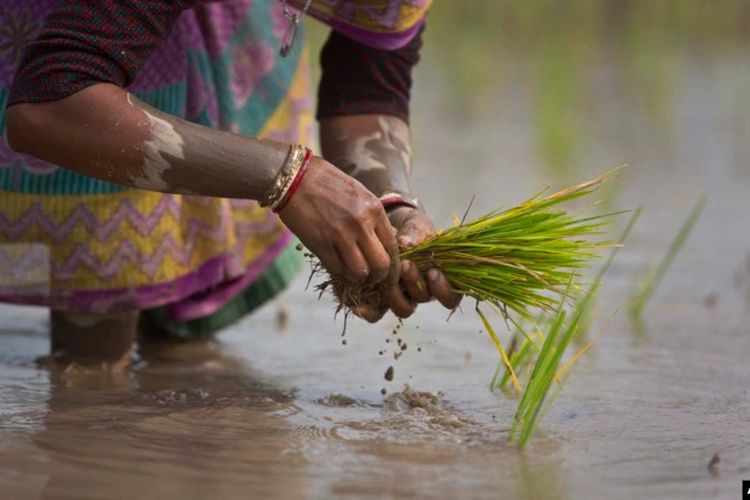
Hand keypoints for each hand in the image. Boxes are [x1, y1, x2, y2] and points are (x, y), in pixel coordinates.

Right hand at [278, 156, 398, 285]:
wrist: (294, 177)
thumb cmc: (326, 182)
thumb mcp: (358, 194)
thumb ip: (371, 217)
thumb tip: (380, 243)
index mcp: (374, 209)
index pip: (393, 246)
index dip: (391, 263)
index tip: (386, 270)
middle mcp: (361, 224)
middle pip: (380, 265)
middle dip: (378, 275)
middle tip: (371, 276)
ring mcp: (340, 236)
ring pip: (359, 272)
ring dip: (355, 274)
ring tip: (350, 268)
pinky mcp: (320, 244)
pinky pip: (336, 268)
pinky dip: (336, 268)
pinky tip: (333, 259)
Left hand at [353, 206, 461, 321]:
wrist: (391, 230)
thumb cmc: (412, 231)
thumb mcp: (418, 228)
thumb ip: (416, 235)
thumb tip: (406, 244)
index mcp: (439, 280)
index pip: (450, 297)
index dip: (444, 290)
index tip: (434, 272)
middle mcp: (422, 292)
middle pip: (422, 300)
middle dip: (415, 283)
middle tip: (406, 265)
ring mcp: (402, 297)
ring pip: (402, 308)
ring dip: (395, 294)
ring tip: (388, 274)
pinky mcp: (381, 299)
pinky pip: (377, 313)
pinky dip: (369, 311)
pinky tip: (360, 305)